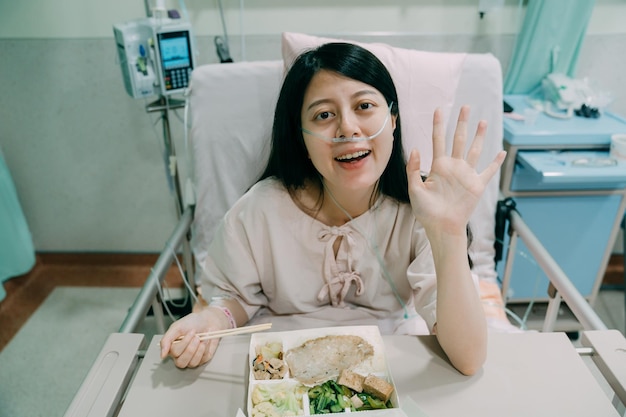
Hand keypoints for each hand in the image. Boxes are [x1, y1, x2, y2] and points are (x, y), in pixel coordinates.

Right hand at [159, 307, 228, 367]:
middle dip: (191, 348)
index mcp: (172, 348)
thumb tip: (162, 355)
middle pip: (181, 362)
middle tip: (196, 337)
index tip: (191, 332)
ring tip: (202, 338)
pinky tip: (206, 340)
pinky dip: (206, 348)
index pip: (174, 353)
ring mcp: (192, 359)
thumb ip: (166, 340)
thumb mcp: (177, 327)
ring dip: (199, 349)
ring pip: (192, 363)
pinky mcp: (202, 359)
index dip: (184, 343)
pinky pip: (203, 359)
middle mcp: (180, 356)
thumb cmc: (192, 323)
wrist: (208, 320)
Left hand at [406, 106, 505, 236]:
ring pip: (474, 150)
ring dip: (479, 136)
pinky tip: (501, 152)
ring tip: (483, 121)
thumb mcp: (415, 189)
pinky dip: (496, 162)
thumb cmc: (426, 211)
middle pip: (459, 139)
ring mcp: (466, 175)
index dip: (438, 125)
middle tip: (465, 106)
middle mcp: (454, 167)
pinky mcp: (477, 185)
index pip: (438, 140)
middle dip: (462, 123)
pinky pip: (488, 171)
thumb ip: (414, 169)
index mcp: (438, 166)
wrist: (441, 227)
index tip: (439, 109)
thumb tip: (416, 149)